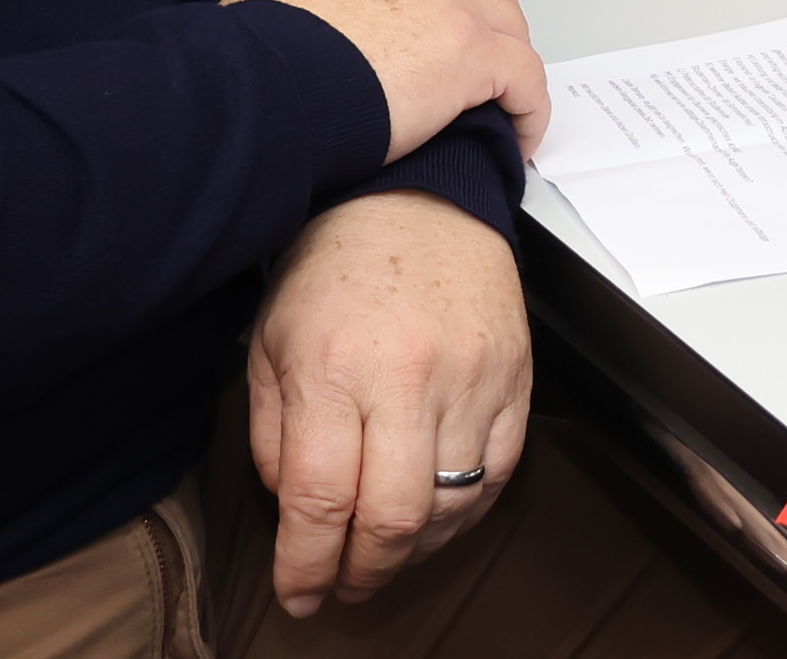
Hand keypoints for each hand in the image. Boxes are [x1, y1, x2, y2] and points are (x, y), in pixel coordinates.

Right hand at [225, 0, 548, 160]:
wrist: (263, 88)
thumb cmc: (246, 62)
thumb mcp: (259, 2)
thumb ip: (295, 1)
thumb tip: (289, 31)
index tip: (451, 1)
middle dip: (490, 10)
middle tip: (488, 55)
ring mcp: (446, 1)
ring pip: (508, 22)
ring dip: (513, 59)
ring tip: (507, 100)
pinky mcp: (472, 52)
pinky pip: (525, 77)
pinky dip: (530, 107)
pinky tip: (521, 135)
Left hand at [243, 190, 531, 614]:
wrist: (420, 192)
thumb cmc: (334, 263)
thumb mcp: (271, 339)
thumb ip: (272, 433)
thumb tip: (294, 510)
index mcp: (332, 366)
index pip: (319, 501)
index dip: (306, 566)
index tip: (298, 593)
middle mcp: (406, 375)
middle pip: (393, 520)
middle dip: (362, 573)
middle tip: (343, 584)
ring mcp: (471, 377)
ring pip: (451, 509)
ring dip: (413, 552)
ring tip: (385, 553)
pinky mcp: (516, 377)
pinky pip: (499, 476)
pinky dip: (466, 514)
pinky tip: (436, 516)